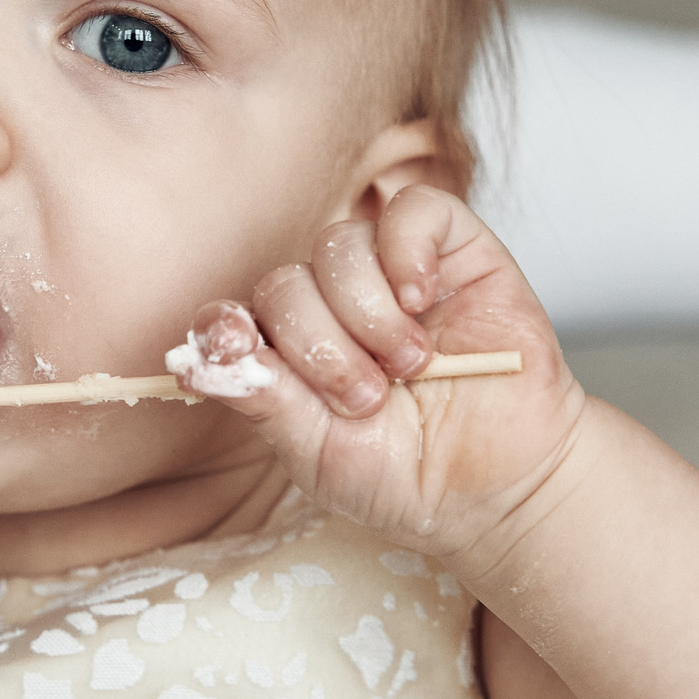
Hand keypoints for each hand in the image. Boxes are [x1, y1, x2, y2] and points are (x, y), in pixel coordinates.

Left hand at [176, 184, 588, 576]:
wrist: (502, 488)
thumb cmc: (411, 477)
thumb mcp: (318, 454)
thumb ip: (265, 402)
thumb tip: (195, 363)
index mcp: (293, 353)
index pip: (238, 314)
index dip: (227, 328)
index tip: (234, 351)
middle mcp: (335, 306)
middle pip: (286, 283)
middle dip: (319, 347)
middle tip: (367, 398)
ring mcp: (392, 273)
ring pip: (339, 245)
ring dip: (366, 314)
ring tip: (407, 368)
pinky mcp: (453, 251)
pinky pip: (411, 209)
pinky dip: (406, 250)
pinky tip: (419, 300)